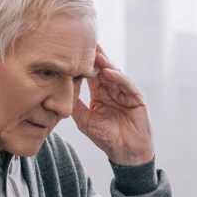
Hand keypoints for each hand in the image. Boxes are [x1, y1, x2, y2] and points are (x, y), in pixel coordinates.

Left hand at [72, 46, 154, 165]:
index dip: (83, 64)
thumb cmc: (107, 138)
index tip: (72, 52)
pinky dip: (117, 77)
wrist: (126, 153)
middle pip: (104, 69)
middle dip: (95, 57)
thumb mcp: (85, 121)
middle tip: (84, 43)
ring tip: (95, 54)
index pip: (92, 75)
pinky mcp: (137, 98)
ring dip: (105, 64)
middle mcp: (113, 91)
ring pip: (115, 74)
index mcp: (101, 94)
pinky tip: (107, 72)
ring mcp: (126, 93)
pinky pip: (127, 84)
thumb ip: (76, 105)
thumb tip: (59, 91)